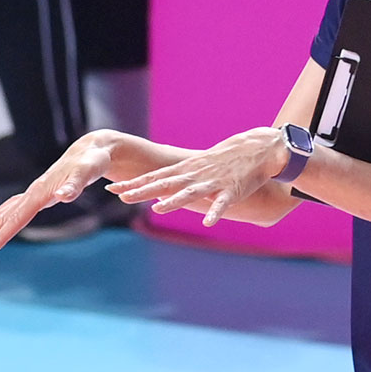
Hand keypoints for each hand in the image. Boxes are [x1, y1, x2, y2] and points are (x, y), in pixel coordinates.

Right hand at [0, 131, 117, 253]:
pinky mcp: (38, 194)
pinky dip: (0, 220)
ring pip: (3, 213)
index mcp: (41, 190)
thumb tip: (63, 197)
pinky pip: (12, 210)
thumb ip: (75, 185)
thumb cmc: (91, 161)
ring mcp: (34, 193)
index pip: (18, 216)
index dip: (4, 233)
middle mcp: (33, 192)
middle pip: (3, 216)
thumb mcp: (88, 172)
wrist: (91, 148)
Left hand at [107, 127, 287, 226]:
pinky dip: (215, 212)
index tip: (113, 189)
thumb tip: (158, 187)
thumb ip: (179, 176)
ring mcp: (213, 182)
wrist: (258, 149)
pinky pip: (222, 203)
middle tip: (121, 196)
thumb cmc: (226, 159)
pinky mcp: (232, 190)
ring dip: (174, 201)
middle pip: (165, 183)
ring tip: (158, 209)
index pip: (155, 177)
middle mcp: (195, 175)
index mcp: (186, 170)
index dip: (134, 184)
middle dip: (143, 190)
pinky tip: (208, 222)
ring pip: (190, 192)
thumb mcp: (197, 165)